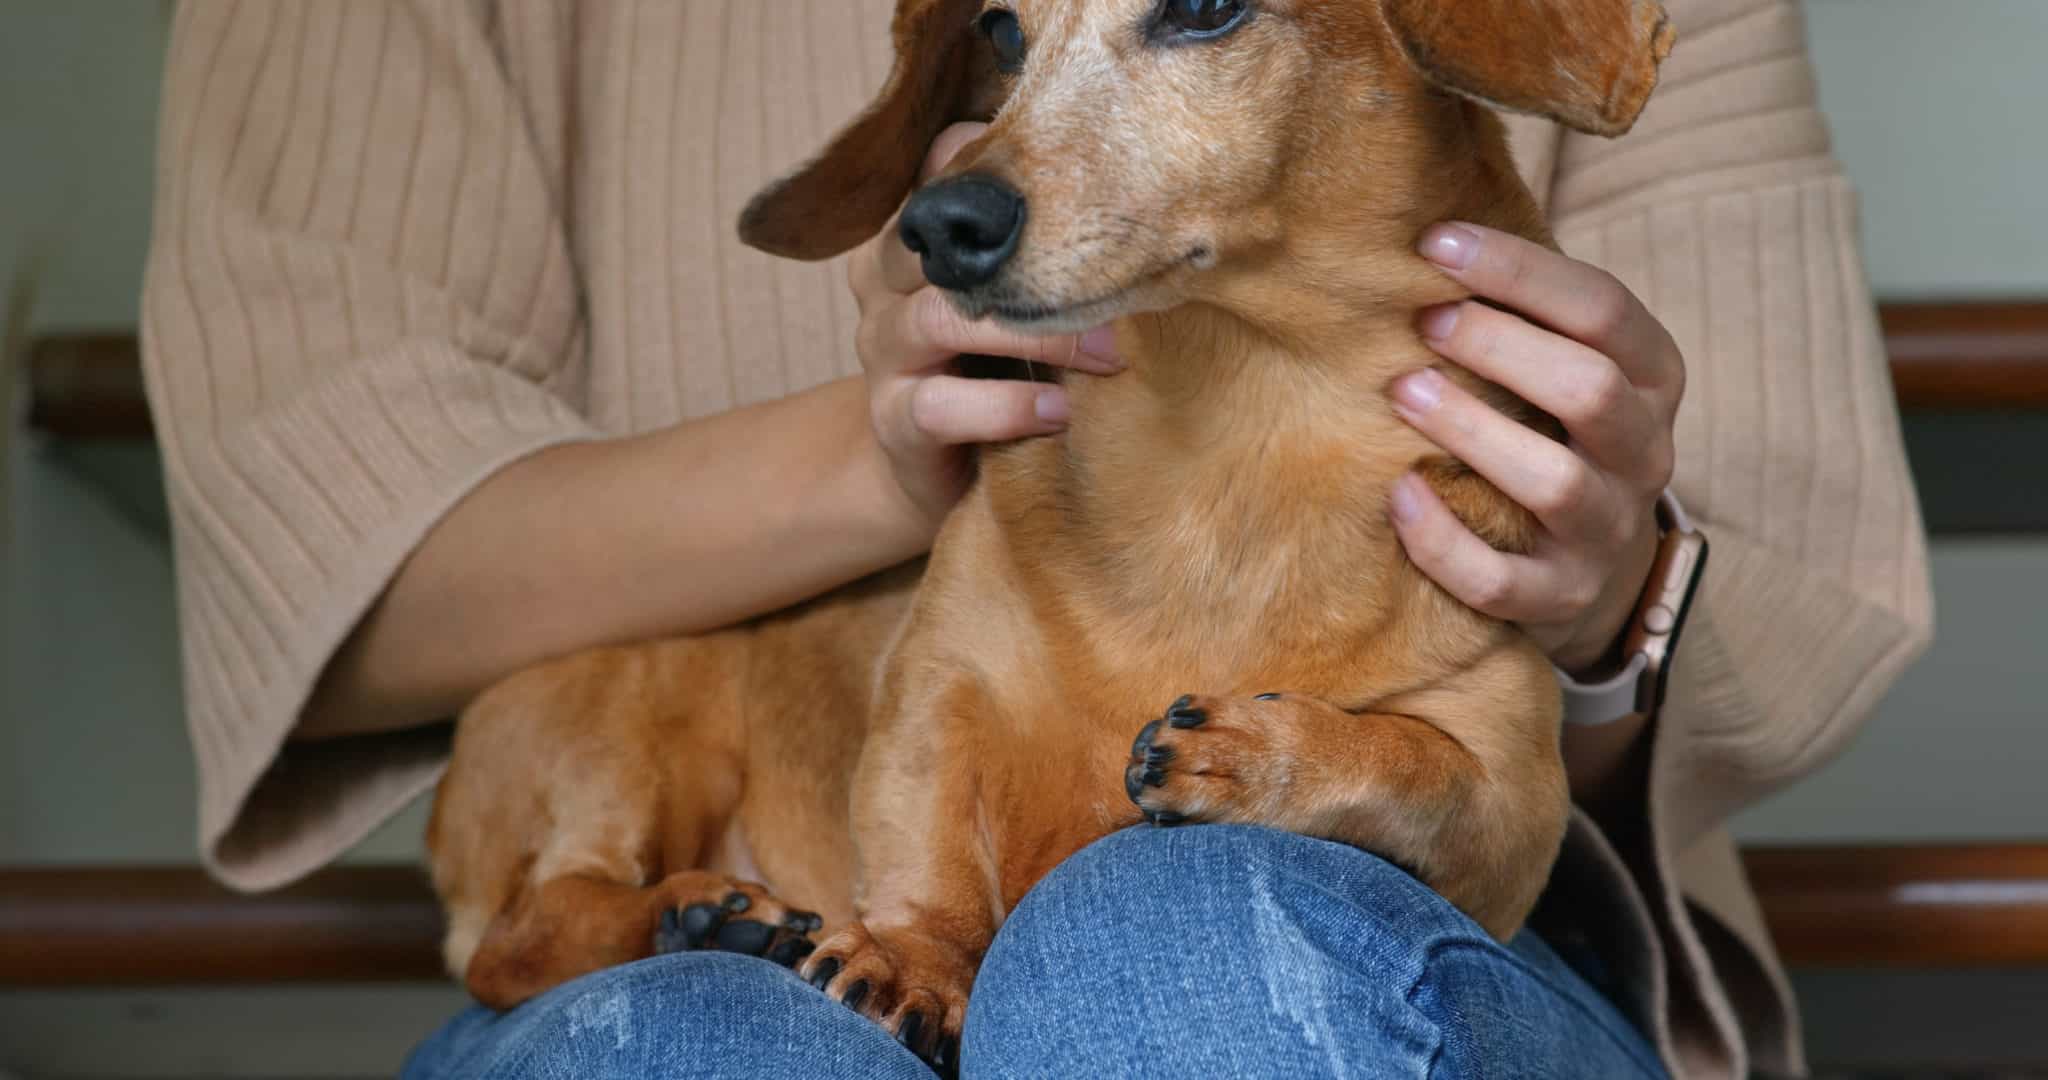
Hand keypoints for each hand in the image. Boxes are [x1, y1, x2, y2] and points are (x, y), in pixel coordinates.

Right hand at [851, 122, 1123, 539]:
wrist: (942, 474)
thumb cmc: (997, 364)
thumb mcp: (1019, 295)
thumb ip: (1047, 248)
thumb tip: (1157, 198)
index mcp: (916, 236)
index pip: (938, 167)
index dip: (1002, 168)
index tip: (1082, 181)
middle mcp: (884, 283)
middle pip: (939, 241)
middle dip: (1034, 260)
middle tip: (1120, 278)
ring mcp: (883, 351)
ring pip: (939, 317)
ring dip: (1034, 335)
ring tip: (1107, 355)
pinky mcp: (893, 419)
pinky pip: (939, 406)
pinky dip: (1007, 406)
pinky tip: (1060, 411)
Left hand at [1388, 222, 1685, 674]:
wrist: (1581, 570)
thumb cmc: (1548, 432)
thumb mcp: (1559, 366)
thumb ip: (1521, 311)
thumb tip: (1422, 229)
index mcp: (1652, 378)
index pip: (1602, 307)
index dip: (1519, 269)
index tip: (1435, 242)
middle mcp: (1644, 453)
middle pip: (1591, 387)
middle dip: (1501, 346)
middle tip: (1424, 320)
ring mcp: (1606, 533)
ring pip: (1555, 482)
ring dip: (1474, 431)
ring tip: (1403, 391)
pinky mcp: (1558, 599)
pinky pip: (1502, 580)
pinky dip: (1442, 540)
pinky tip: (1397, 495)